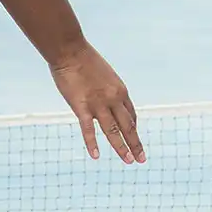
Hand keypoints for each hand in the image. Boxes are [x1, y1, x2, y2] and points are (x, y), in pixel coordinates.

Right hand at [50, 44, 143, 163]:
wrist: (70, 49)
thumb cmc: (83, 59)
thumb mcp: (103, 74)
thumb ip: (106, 90)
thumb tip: (104, 97)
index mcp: (120, 91)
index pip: (131, 115)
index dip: (133, 129)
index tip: (134, 139)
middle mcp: (114, 99)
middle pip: (128, 126)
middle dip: (135, 144)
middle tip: (141, 159)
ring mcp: (98, 104)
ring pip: (113, 131)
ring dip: (122, 148)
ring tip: (129, 161)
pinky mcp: (81, 106)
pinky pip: (88, 129)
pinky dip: (92, 144)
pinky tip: (96, 156)